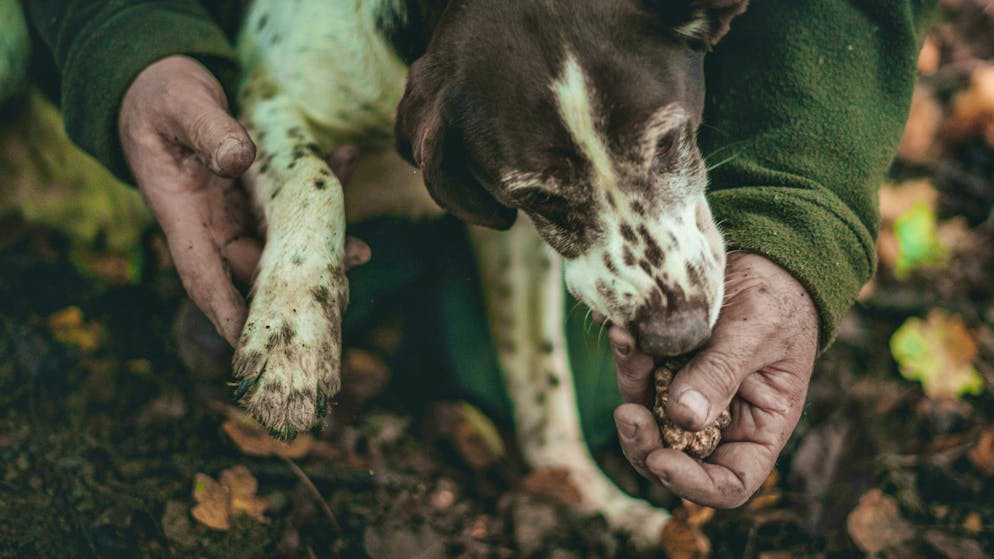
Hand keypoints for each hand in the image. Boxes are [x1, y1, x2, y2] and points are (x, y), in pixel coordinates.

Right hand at [120, 56, 368, 345]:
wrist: (163, 86)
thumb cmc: (161, 97)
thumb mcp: (181, 106)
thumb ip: (208, 131)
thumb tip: (237, 160)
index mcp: (182, 214)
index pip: (203, 275)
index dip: (227, 311)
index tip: (252, 343)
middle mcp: (212, 223)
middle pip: (255, 268)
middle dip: (295, 285)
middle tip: (340, 291)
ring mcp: (237, 211)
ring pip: (282, 240)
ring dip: (321, 243)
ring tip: (360, 249)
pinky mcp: (258, 194)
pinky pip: (293, 201)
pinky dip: (320, 187)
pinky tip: (345, 160)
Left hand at [611, 252, 818, 506]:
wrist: (764, 258)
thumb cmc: (778, 300)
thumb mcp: (756, 334)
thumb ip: (720, 374)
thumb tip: (682, 418)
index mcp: (758, 430)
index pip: (728, 483)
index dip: (693, 484)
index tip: (661, 460)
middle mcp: (719, 421)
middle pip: (673, 457)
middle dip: (643, 442)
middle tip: (626, 413)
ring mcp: (687, 395)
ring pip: (646, 415)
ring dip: (630, 385)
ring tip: (625, 342)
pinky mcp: (664, 367)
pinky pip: (638, 373)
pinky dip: (627, 355)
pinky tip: (620, 328)